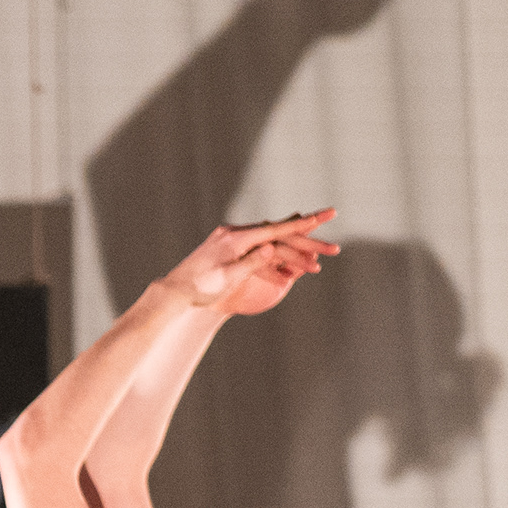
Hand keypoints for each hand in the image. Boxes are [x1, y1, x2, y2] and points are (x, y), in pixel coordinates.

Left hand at [164, 214, 336, 315]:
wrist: (175, 293)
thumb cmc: (200, 288)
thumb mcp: (228, 278)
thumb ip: (252, 263)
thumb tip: (273, 248)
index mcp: (236, 239)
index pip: (277, 229)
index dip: (304, 223)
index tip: (326, 214)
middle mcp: (235, 234)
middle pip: (278, 234)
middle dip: (306, 238)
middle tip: (332, 235)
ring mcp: (231, 241)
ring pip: (270, 243)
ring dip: (292, 252)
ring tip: (315, 258)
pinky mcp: (229, 250)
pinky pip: (258, 252)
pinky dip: (274, 261)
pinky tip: (288, 268)